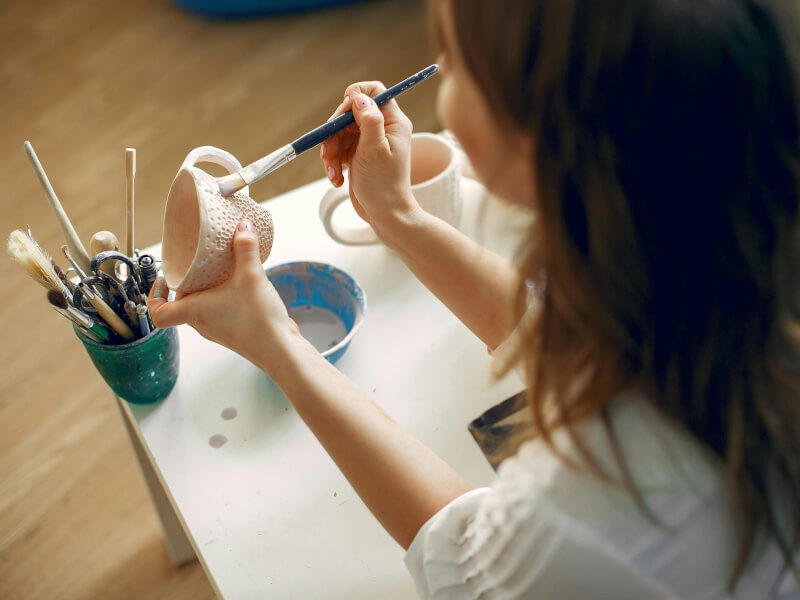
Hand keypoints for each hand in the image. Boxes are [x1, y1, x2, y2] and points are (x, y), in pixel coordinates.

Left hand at [148, 219, 302, 371]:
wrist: (280, 349)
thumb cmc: (258, 323)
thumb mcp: (251, 276)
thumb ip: (246, 248)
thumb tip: (243, 227)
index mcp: (194, 312)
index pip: (159, 313)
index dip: (154, 297)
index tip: (161, 280)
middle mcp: (202, 323)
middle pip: (182, 304)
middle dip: (187, 284)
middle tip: (196, 266)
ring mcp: (218, 330)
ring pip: (202, 308)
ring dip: (207, 291)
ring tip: (220, 273)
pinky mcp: (234, 331)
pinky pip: (220, 311)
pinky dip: (223, 297)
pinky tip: (240, 286)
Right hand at [319, 81, 419, 243]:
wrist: (385, 215)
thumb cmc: (384, 185)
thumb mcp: (375, 150)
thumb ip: (368, 120)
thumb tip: (358, 95)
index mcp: (393, 122)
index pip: (375, 91)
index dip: (356, 96)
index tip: (343, 113)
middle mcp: (382, 128)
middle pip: (350, 113)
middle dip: (335, 132)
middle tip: (329, 150)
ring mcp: (369, 142)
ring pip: (340, 133)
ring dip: (331, 151)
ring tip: (333, 171)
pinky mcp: (358, 156)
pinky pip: (339, 149)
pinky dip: (333, 163)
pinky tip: (336, 178)